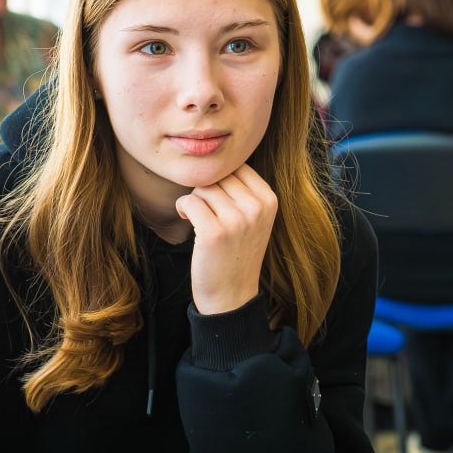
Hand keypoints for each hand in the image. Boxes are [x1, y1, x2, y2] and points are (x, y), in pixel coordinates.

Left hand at [175, 164, 277, 314]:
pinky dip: (183, 209)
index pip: (237, 166)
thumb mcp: (253, 218)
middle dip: (206, 189)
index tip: (216, 198)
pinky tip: (187, 220)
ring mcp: (237, 220)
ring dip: (193, 200)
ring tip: (197, 217)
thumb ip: (243, 189)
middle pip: (218, 174)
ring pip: (202, 187)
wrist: (232, 295)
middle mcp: (257, 207)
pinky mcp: (214, 232)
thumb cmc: (236, 252)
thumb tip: (216, 157)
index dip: (220, 179)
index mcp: (269, 199)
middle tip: (204, 209)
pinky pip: (189, 201)